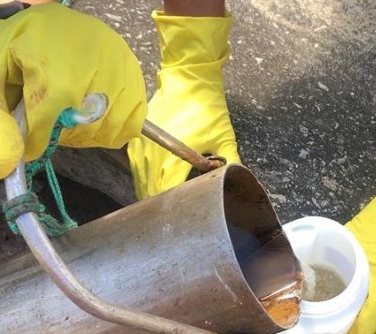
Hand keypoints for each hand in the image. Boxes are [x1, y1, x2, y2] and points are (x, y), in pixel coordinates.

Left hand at [0, 3, 147, 178]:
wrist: (29, 33)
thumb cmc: (1, 64)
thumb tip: (6, 166)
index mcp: (46, 43)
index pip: (50, 106)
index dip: (36, 137)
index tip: (28, 144)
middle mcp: (91, 47)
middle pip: (84, 120)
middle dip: (60, 133)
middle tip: (45, 121)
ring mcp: (118, 62)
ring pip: (108, 126)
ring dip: (83, 134)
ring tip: (65, 115)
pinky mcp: (133, 76)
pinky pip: (128, 125)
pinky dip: (106, 131)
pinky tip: (86, 115)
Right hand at [127, 11, 238, 199]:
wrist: (187, 78)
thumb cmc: (207, 107)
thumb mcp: (224, 137)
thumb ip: (230, 163)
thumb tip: (238, 180)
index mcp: (174, 158)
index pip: (166, 193)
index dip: (173, 206)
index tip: (182, 212)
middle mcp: (153, 154)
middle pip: (149, 190)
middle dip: (160, 202)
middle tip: (173, 211)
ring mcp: (142, 147)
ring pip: (140, 180)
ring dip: (149, 190)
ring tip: (163, 200)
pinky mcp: (137, 139)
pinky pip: (136, 166)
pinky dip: (144, 176)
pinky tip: (154, 181)